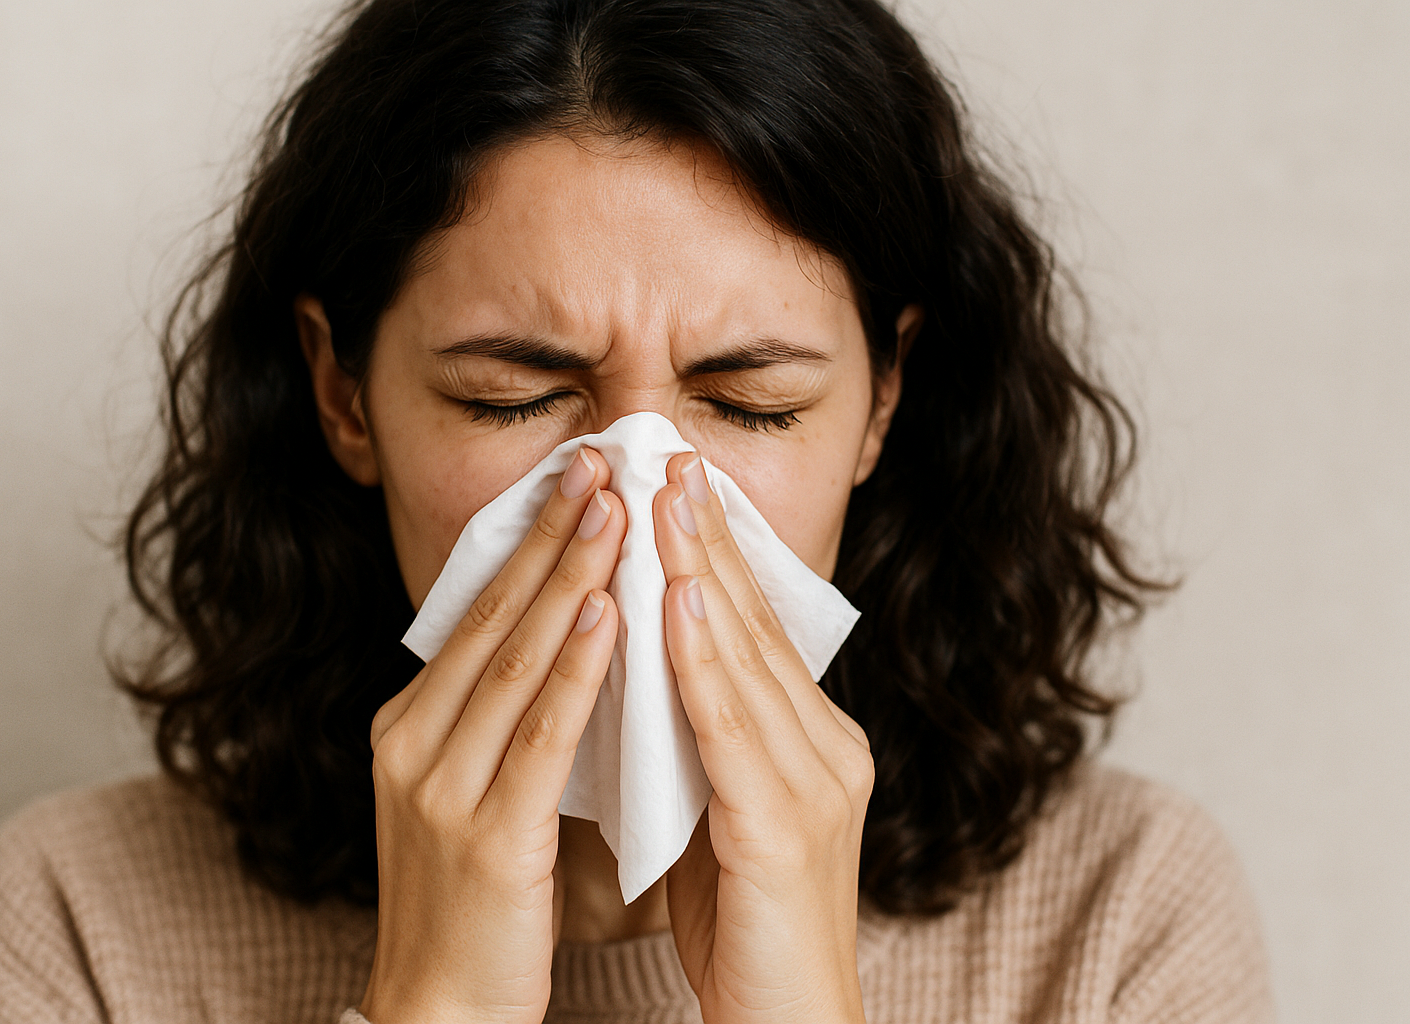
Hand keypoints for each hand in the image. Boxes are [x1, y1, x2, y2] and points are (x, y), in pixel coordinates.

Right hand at [358, 448, 625, 1023]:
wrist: (439, 1013)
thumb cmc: (475, 903)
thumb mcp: (473, 793)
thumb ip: (501, 721)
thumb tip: (564, 642)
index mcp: (412, 727)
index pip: (476, 615)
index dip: (528, 541)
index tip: (577, 478)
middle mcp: (414, 743)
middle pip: (493, 618)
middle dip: (551, 534)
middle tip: (600, 461)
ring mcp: (441, 787)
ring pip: (517, 661)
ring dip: (571, 577)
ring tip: (616, 510)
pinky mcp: (486, 835)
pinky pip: (540, 734)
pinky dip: (578, 668)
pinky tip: (612, 614)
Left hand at [653, 454, 872, 1023]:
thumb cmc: (743, 926)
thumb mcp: (717, 809)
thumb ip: (699, 739)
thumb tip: (643, 669)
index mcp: (810, 742)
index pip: (752, 629)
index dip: (712, 553)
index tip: (670, 486)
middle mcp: (826, 747)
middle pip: (755, 623)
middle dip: (706, 537)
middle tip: (665, 456)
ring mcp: (816, 783)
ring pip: (746, 658)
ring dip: (701, 572)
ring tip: (662, 500)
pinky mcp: (787, 825)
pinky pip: (735, 727)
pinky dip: (704, 659)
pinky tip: (678, 601)